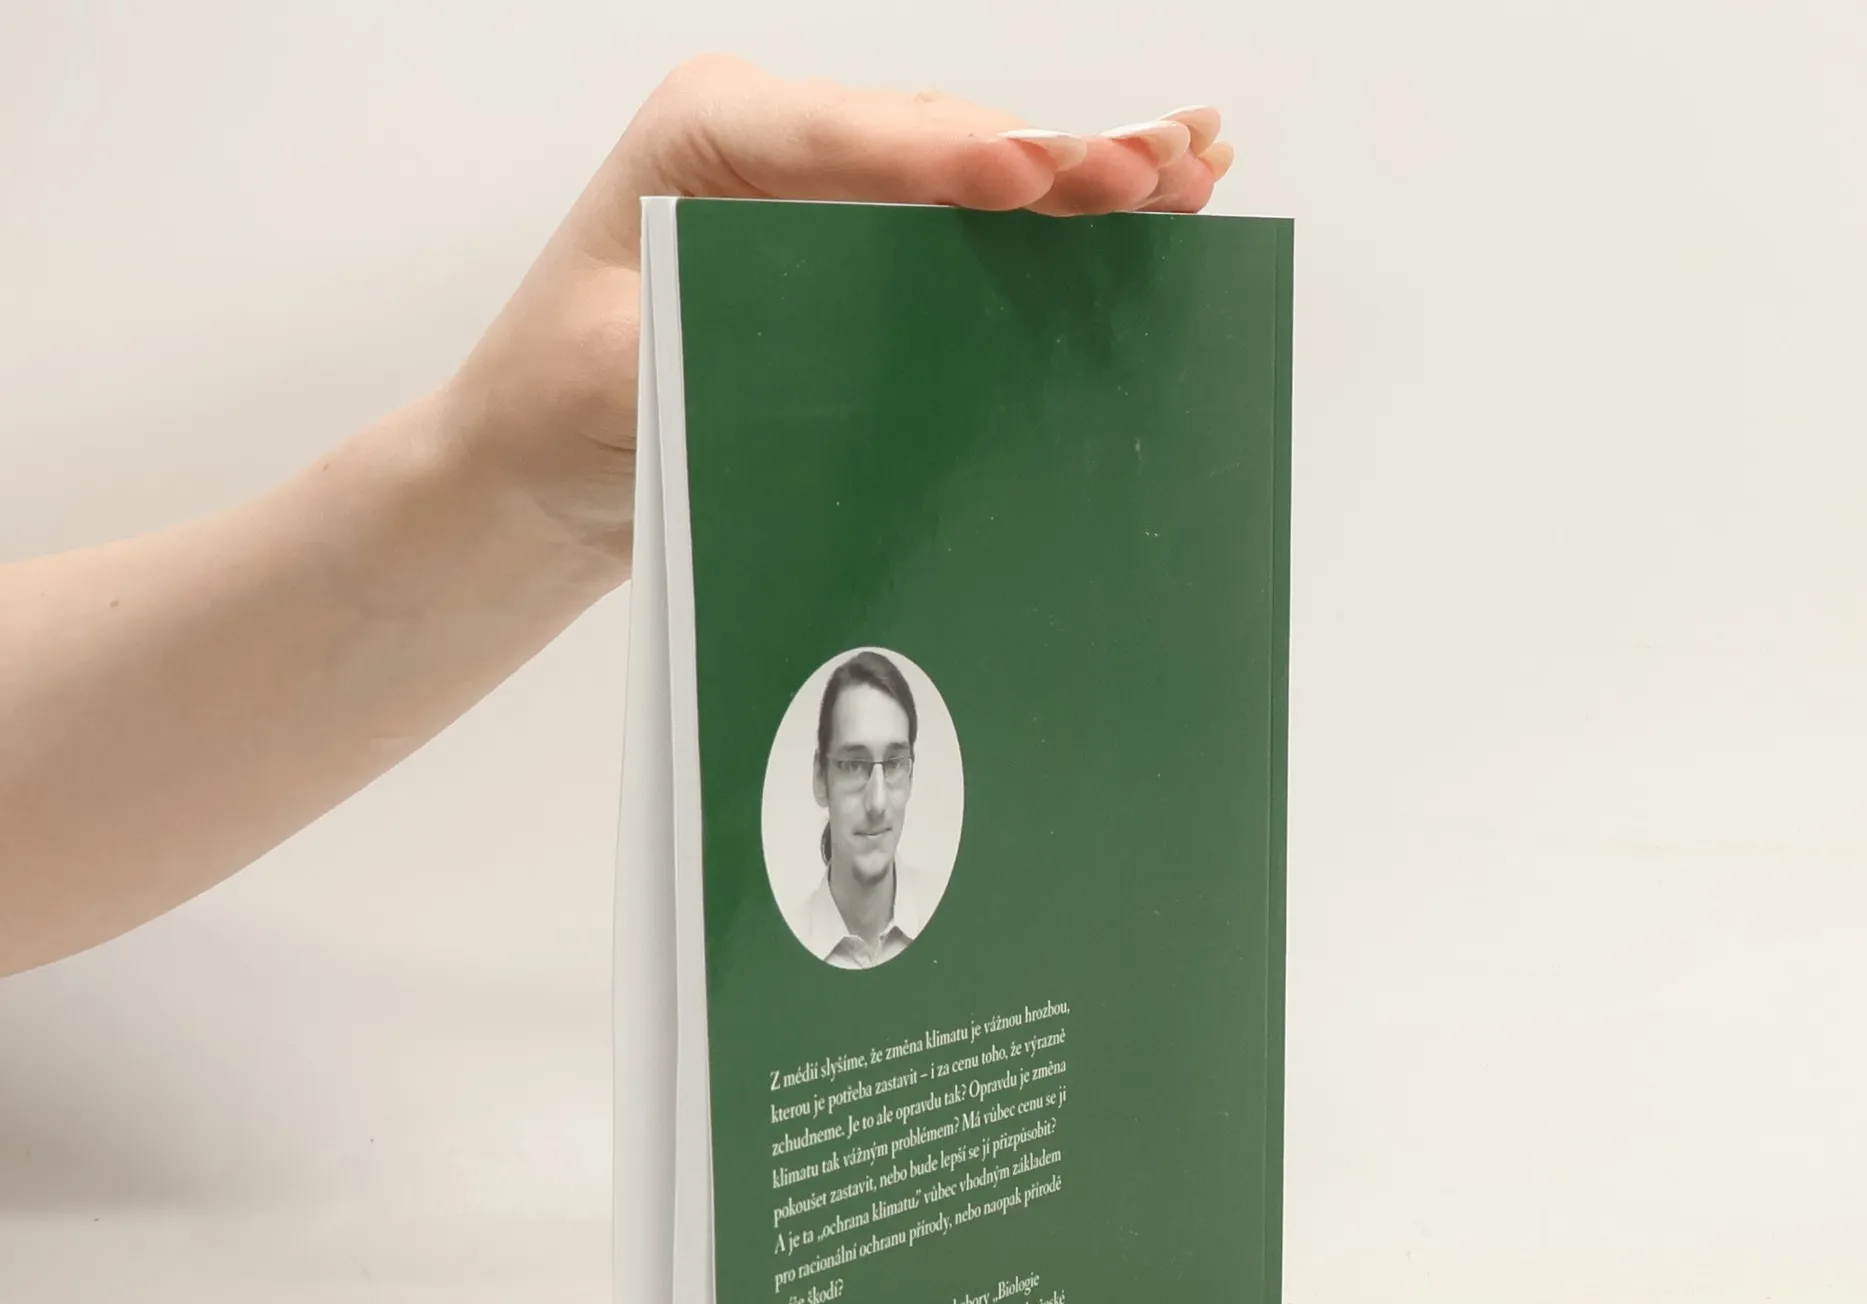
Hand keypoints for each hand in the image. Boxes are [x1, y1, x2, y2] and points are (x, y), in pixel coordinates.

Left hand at [443, 56, 1234, 568]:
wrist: (536, 468)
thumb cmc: (554, 412)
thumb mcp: (615, 375)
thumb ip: (726, 342)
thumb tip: (864, 355)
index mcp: (708, 137)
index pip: (854, 138)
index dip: (955, 160)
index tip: (1040, 176)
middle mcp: (780, 147)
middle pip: (940, 142)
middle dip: (1058, 158)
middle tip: (1164, 165)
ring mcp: (828, 196)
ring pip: (973, 178)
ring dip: (1084, 178)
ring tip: (1194, 164)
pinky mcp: (859, 258)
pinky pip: (966, 233)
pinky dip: (1054, 227)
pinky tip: (1142, 203)